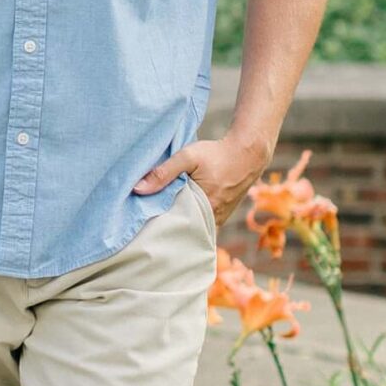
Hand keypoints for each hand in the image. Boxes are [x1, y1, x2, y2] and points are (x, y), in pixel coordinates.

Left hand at [133, 129, 273, 225]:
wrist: (248, 153)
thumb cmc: (217, 154)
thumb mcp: (188, 158)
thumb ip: (163, 173)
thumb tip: (138, 189)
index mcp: (205, 208)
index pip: (177, 229)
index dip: (160, 230)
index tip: (144, 230)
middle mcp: (214, 219)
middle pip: (185, 231)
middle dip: (168, 231)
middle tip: (148, 229)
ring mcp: (219, 219)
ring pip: (195, 228)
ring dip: (180, 225)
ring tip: (159, 222)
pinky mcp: (221, 214)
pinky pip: (203, 223)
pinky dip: (191, 220)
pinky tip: (177, 213)